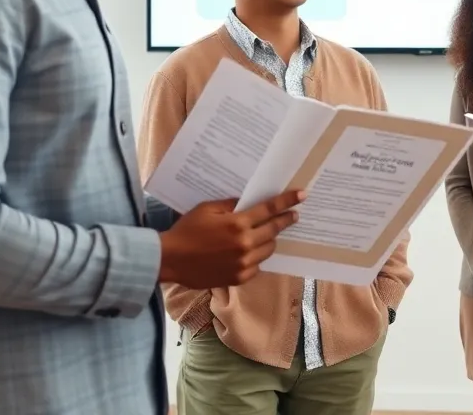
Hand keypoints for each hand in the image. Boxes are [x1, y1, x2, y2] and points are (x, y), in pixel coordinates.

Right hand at [157, 190, 303, 288]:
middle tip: (293, 215)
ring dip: (270, 239)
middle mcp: (244, 244)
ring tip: (267, 233)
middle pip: (274, 230)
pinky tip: (250, 251)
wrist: (170, 260)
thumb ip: (231, 205)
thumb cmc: (187, 231)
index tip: (302, 195)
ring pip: (269, 248)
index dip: (287, 202)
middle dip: (285, 220)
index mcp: (237, 223)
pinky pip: (257, 265)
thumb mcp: (207, 209)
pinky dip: (256, 257)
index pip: (269, 210)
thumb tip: (248, 203)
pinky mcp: (239, 277)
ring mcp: (243, 263)